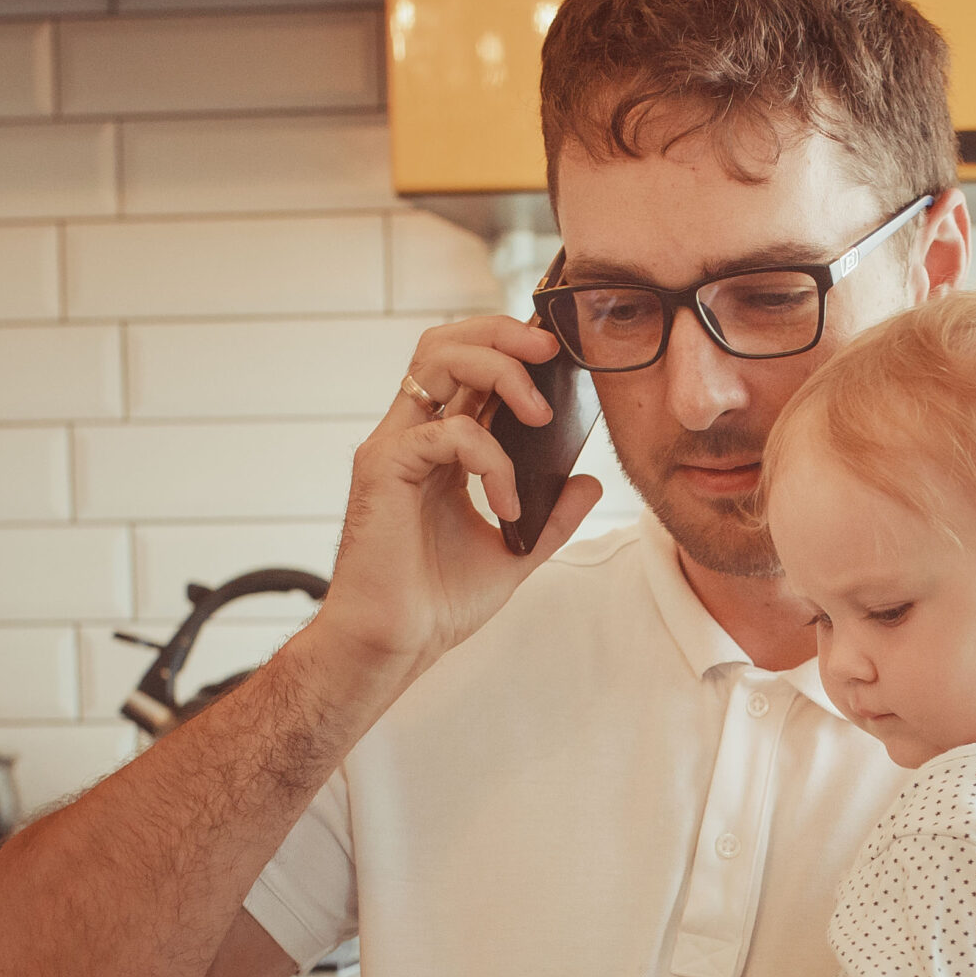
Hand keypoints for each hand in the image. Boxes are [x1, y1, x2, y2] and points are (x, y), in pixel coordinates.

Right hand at [311, 316, 605, 688]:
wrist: (395, 644)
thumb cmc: (436, 601)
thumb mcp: (515, 551)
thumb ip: (553, 516)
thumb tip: (591, 480)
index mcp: (438, 446)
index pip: (467, 367)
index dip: (510, 347)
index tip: (558, 356)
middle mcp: (412, 435)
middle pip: (446, 342)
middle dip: (502, 332)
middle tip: (552, 351)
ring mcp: (394, 446)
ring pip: (437, 360)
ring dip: (499, 370)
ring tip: (540, 415)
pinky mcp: (384, 467)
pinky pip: (448, 433)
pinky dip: (492, 462)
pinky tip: (509, 505)